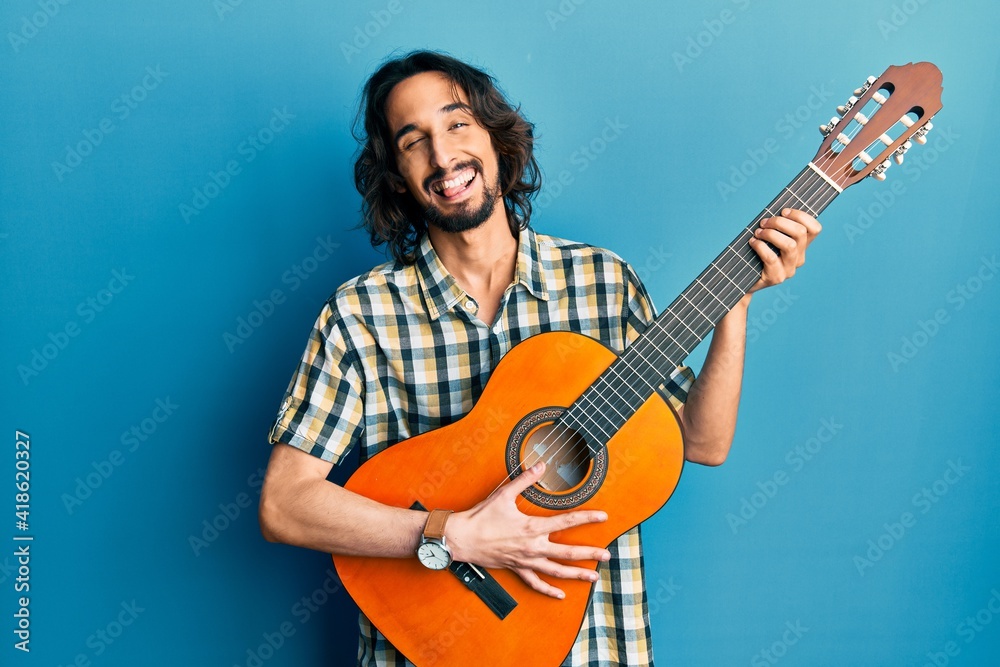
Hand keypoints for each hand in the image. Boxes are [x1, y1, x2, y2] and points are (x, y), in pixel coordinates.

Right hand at [445, 462, 611, 598]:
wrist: (461, 538)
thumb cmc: (481, 517)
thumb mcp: (504, 494)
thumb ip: (525, 480)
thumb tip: (541, 465)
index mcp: (532, 527)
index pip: (566, 522)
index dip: (587, 518)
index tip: (603, 517)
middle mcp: (532, 547)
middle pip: (567, 552)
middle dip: (590, 553)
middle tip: (607, 555)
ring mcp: (526, 561)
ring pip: (556, 571)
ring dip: (577, 574)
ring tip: (594, 577)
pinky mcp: (516, 569)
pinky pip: (535, 583)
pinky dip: (549, 590)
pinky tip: (560, 595)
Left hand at [747, 208, 821, 292]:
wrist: (744, 280)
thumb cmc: (756, 254)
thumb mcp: (770, 239)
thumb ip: (777, 227)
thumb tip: (777, 209)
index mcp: (801, 246)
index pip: (814, 228)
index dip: (801, 215)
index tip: (783, 211)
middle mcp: (799, 258)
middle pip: (800, 233)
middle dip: (780, 222)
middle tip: (764, 222)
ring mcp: (789, 269)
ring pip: (790, 245)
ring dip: (771, 234)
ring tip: (758, 232)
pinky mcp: (777, 277)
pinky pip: (772, 257)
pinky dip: (760, 246)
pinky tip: (753, 242)